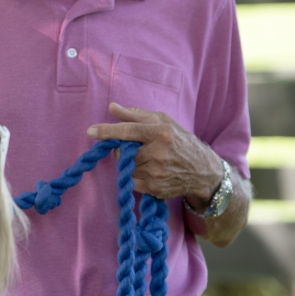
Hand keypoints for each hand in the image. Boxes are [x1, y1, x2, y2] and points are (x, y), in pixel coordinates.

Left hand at [87, 103, 223, 202]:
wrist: (203, 170)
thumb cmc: (180, 141)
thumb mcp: (163, 122)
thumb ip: (135, 115)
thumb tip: (112, 108)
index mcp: (161, 133)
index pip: (128, 131)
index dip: (107, 131)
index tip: (91, 131)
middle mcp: (159, 153)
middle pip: (123, 152)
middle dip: (123, 149)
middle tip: (136, 148)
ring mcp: (157, 173)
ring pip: (126, 167)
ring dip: (129, 164)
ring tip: (147, 160)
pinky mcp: (156, 188)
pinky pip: (132, 181)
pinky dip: (135, 176)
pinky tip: (149, 171)